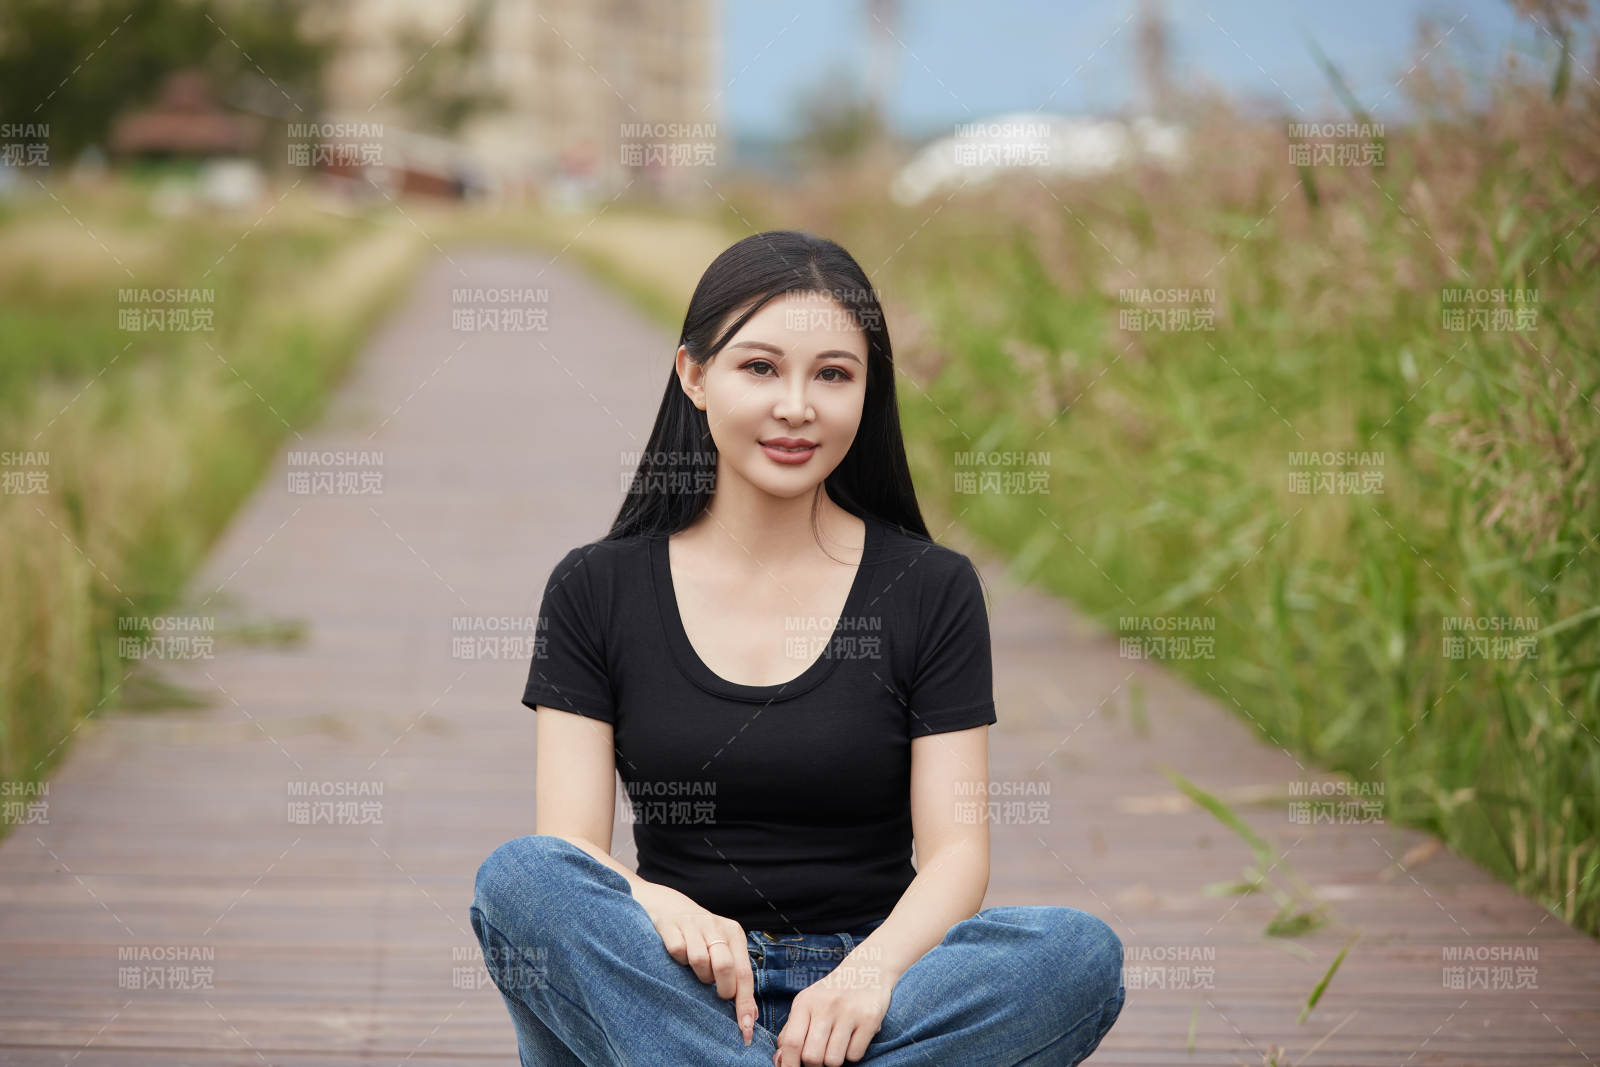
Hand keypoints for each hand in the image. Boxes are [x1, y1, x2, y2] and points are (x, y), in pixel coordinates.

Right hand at [633, 882, 756, 1046]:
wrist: (670, 907)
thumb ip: (737, 977)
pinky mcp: (670, 925)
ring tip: (696, 970)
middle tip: (714, 991)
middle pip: (725, 967)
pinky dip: (678, 961)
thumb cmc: (702, 938)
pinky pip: (677, 952)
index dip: (745, 1003)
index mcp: (734, 933)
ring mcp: (693, 923)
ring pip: (700, 961)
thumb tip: (751, 1016)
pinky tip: (678, 958)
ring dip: (697, 975)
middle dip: (721, 989)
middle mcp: (716, 926)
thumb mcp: (724, 951)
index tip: (745, 1028)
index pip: (744, 973)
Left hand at [773, 956, 891, 1065]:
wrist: (867, 970)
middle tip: (820, 1054)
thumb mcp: (807, 1004)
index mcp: (805, 1002)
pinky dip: (852, 1053)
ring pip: (833, 1060)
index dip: (789, 1064)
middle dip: (814, 1064)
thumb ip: (791, 1031)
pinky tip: (853, 1037)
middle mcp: (826, 1005)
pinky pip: (855, 1055)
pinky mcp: (869, 1019)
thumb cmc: (831, 994)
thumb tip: (780, 1060)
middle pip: (812, 1056)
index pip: (791, 1042)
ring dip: (834, 1060)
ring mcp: (849, 1012)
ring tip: (837, 1044)